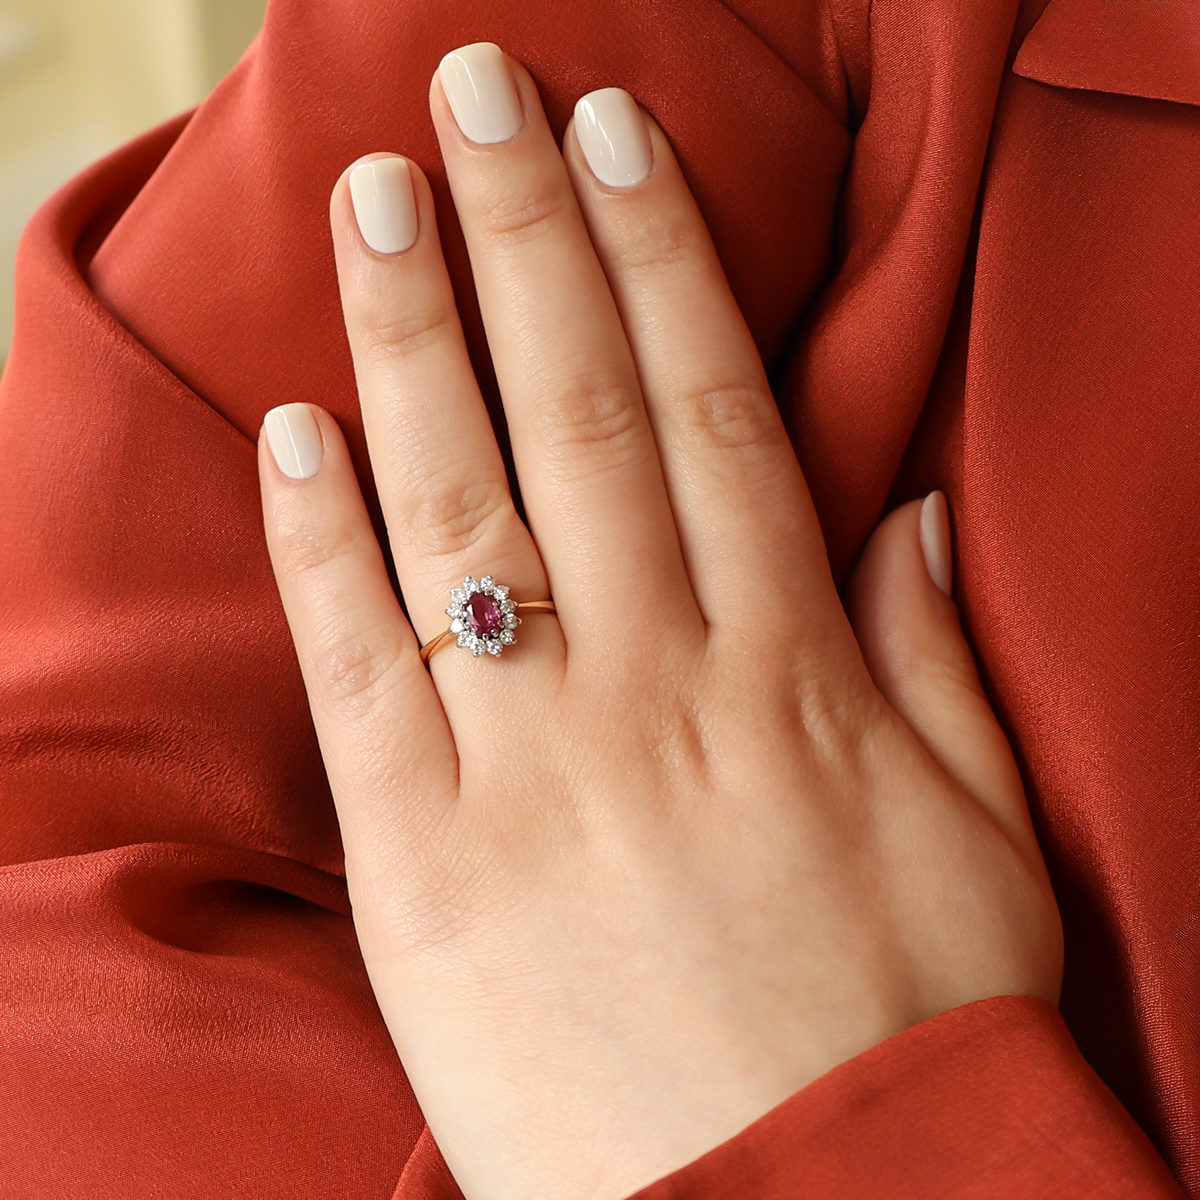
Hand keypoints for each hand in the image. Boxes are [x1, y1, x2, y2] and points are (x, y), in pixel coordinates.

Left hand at [257, 42, 1061, 1199]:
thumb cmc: (897, 1037)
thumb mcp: (981, 840)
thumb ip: (932, 664)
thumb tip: (892, 513)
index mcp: (789, 682)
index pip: (707, 416)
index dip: (657, 261)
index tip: (615, 142)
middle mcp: (651, 697)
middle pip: (571, 419)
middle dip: (520, 239)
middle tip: (472, 99)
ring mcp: (528, 778)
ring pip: (457, 513)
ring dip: (409, 342)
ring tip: (376, 204)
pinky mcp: (426, 870)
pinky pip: (363, 675)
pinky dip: (324, 543)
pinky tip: (298, 429)